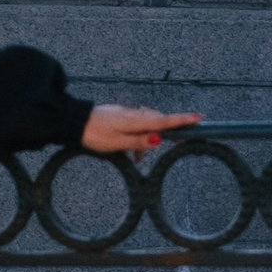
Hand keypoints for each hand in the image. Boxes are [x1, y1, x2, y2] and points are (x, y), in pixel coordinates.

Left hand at [80, 106, 201, 154]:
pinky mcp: (118, 116)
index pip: (163, 120)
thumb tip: (159, 139)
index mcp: (134, 121)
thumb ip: (138, 141)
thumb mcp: (116, 142)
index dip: (181, 120)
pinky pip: (134, 125)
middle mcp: (132, 115)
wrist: (72, 121)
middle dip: (165, 132)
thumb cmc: (93, 133)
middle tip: (171, 143)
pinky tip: (129, 149)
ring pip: (145, 125)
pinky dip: (136, 137)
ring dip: (146, 140)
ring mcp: (125, 114)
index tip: (199, 118)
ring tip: (137, 157)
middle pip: (157, 122)